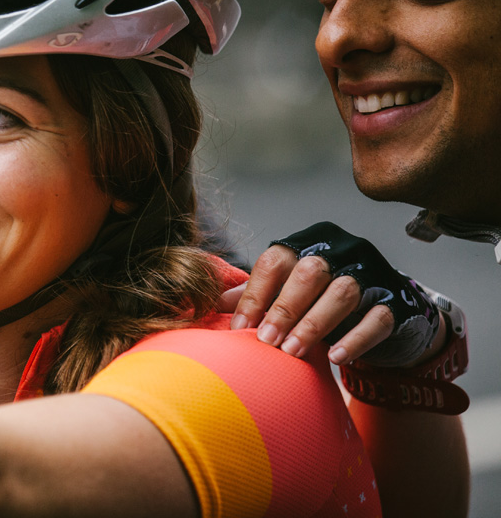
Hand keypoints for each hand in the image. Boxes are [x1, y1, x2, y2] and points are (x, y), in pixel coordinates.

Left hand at [224, 222, 442, 366]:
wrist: (381, 310)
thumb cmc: (320, 300)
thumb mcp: (286, 292)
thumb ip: (252, 295)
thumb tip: (207, 306)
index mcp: (307, 245)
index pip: (276, 260)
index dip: (256, 294)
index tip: (240, 329)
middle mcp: (340, 252)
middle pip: (311, 272)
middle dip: (285, 308)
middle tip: (267, 342)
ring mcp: (371, 274)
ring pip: (344, 292)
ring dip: (314, 324)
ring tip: (293, 352)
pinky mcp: (395, 301)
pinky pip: (376, 318)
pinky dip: (354, 338)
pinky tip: (334, 357)